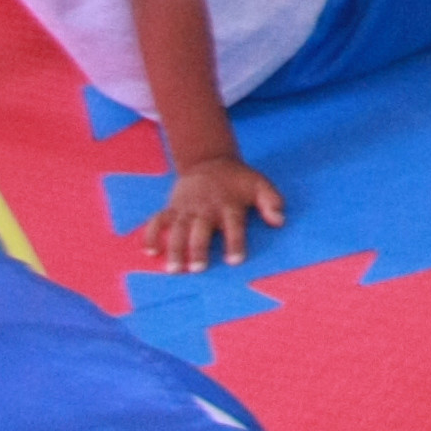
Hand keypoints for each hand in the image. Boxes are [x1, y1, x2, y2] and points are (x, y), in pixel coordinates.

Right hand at [143, 157, 284, 269]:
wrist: (209, 161)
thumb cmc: (237, 180)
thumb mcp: (259, 185)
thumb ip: (271, 201)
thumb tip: (280, 221)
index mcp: (229, 204)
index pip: (234, 225)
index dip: (235, 243)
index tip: (235, 261)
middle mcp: (206, 208)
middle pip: (201, 230)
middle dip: (198, 249)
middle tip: (198, 269)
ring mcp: (186, 208)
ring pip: (177, 229)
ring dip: (175, 249)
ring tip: (174, 270)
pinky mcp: (171, 208)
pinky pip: (157, 221)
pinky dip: (151, 234)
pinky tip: (150, 252)